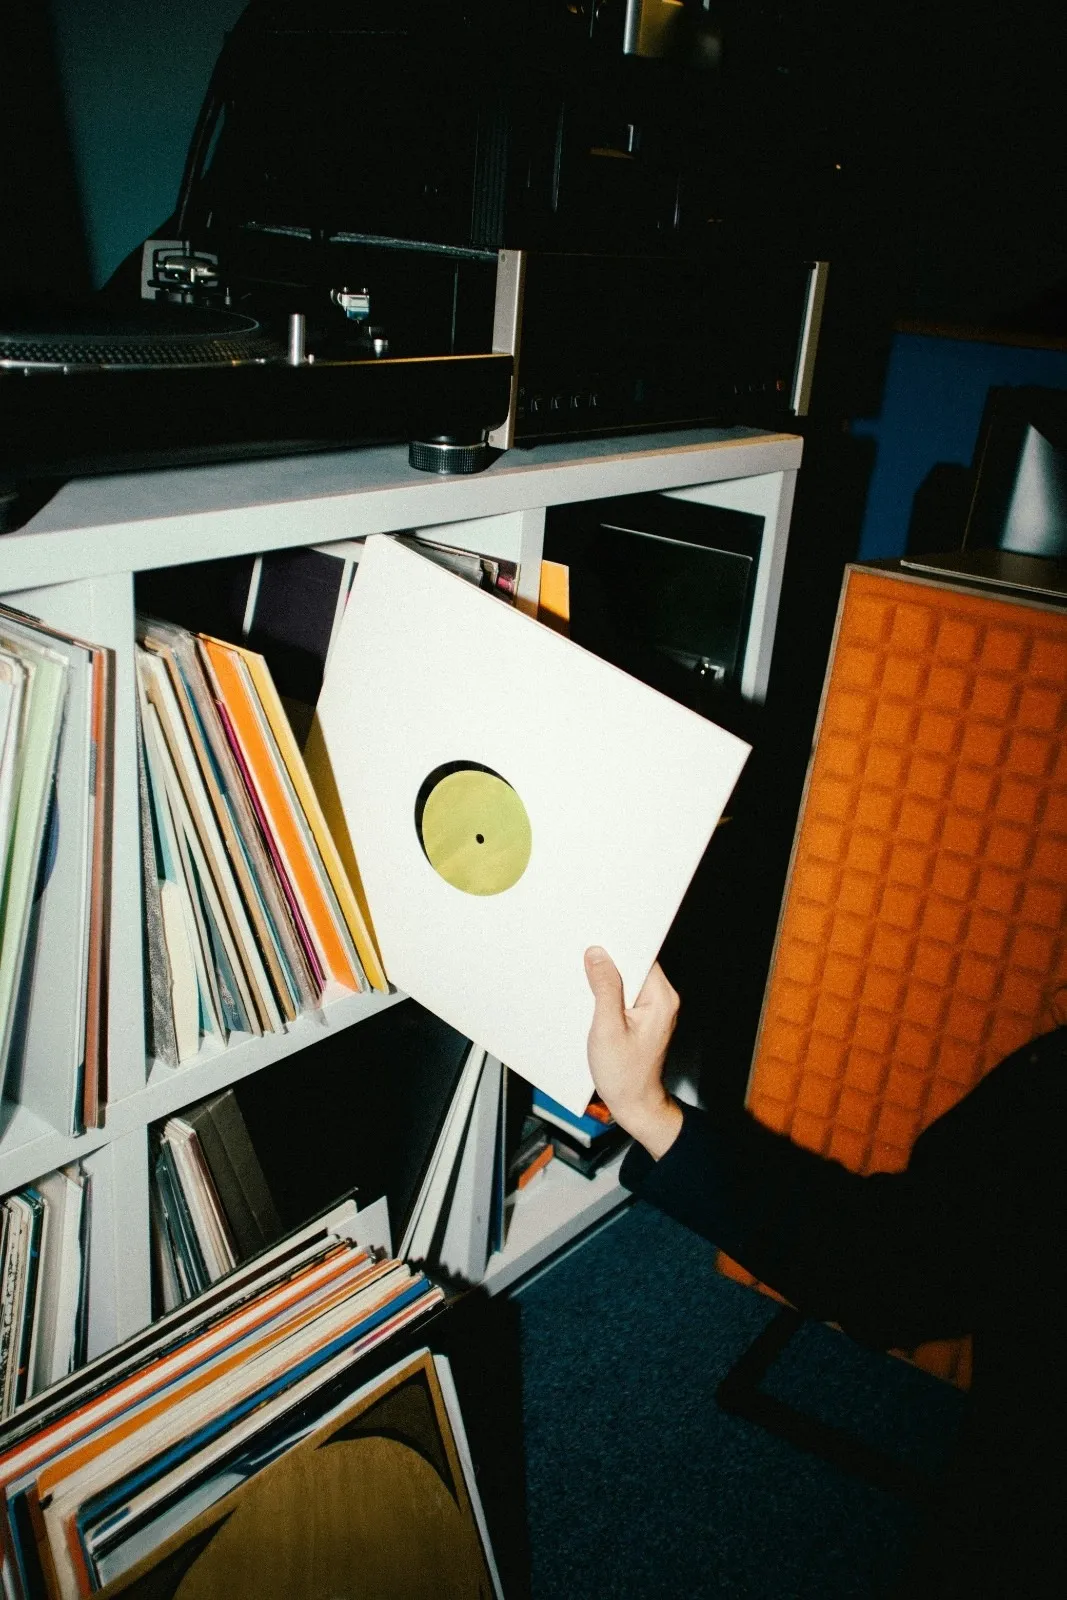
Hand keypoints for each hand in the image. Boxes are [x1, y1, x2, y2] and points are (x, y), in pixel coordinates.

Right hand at [584, 947, 683, 1159]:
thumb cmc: (624, 1075)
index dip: (617, 946)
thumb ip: (604, 989)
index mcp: (661, 998)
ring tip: (584, 982)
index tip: (595, 939)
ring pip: (627, 980)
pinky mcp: (644, 1018)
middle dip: (608, 963)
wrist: (635, 1105)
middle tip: (582, 960)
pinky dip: (608, 994)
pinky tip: (592, 1001)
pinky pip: (626, 995)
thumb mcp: (607, 1029)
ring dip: (606, 980)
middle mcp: (663, 1000)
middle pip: (633, 966)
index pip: (641, 956)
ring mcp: (654, 1009)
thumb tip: (598, 955)